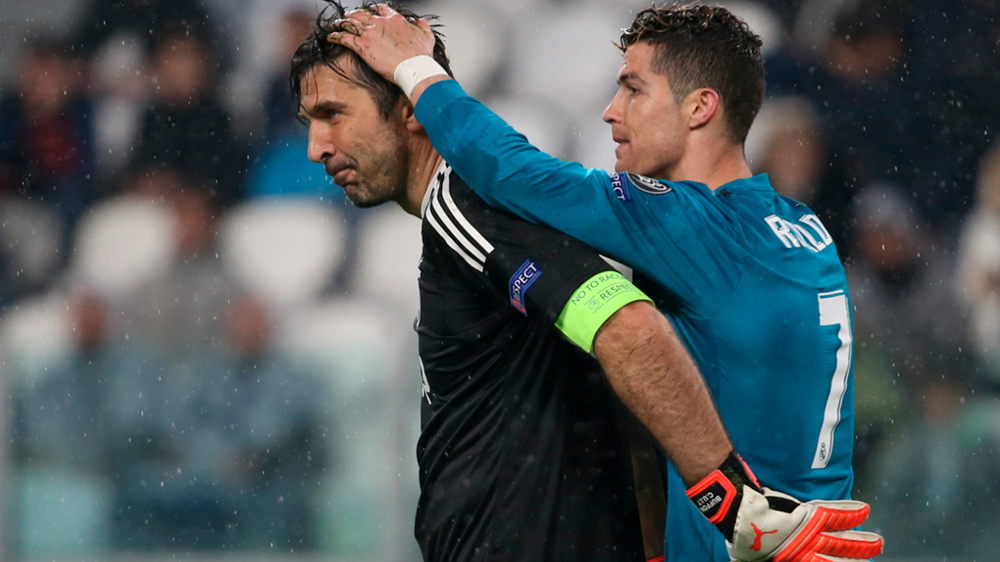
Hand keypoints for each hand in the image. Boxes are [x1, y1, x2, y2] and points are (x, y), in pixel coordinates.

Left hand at [327, 3, 435, 82]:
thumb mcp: (427, 37)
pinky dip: (335, 36)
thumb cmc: (421, 56)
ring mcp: (369, 33)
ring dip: (341, 23)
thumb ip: (422, 26)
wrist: (414, 68)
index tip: (371, 12)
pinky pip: (344, 38)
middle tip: (348, 17)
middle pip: (361, 14)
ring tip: (336, 25)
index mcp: (395, 20)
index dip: (374, 10)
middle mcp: (380, 23)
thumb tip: (419, 22)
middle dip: (353, 15)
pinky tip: (330, 37)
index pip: (381, 9)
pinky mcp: (362, 46)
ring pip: (350, 23)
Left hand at [727, 487, 882, 561]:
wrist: (739, 518)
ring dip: (861, 542)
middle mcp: (807, 552)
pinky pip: (833, 515)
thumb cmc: (743, 538)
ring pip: (842, 540)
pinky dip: (849, 513)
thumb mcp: (756, 559)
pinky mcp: (808, 516)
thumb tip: (763, 560)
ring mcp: (810, 535)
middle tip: (874, 553)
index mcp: (796, 561)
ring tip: (877, 543)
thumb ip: (769, 559)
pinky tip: (864, 510)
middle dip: (858, 557)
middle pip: (839, 556)